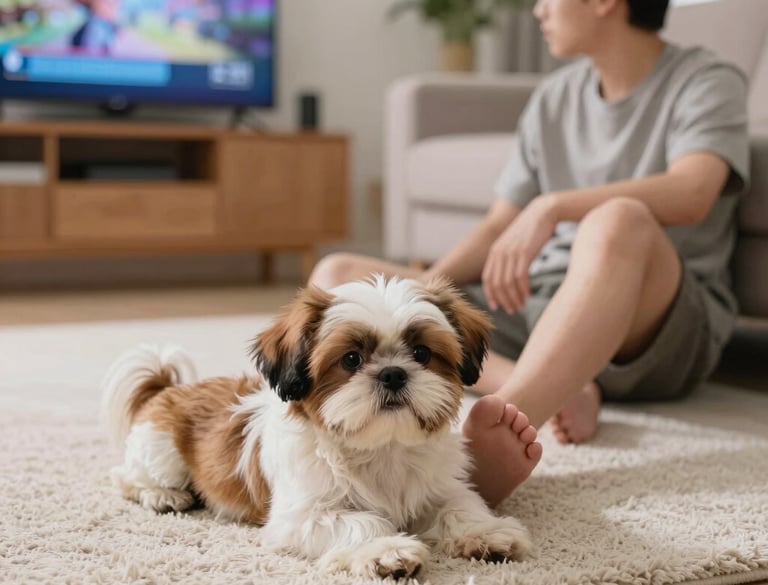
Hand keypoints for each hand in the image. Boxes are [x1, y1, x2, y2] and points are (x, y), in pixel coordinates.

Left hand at [482, 195, 557, 313]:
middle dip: (504, 300)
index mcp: (495, 251)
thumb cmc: (530, 231)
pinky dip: (522, 289)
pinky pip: (520, 277)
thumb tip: (507, 277)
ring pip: (508, 283)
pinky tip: (528, 295)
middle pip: (497, 284)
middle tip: (513, 310)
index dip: (491, 294)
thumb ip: (507, 258)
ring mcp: (511, 252)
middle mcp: (499, 252)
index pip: (488, 279)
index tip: (497, 307)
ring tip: (521, 306)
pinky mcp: (524, 252)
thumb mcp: (513, 244)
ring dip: (514, 297)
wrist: (543, 212)